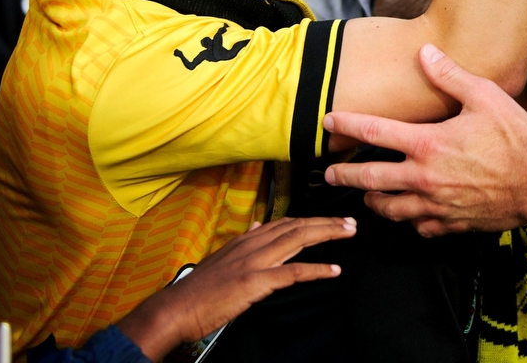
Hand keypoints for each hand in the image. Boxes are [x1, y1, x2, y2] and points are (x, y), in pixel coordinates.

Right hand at [115, 216, 353, 361]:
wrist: (175, 308)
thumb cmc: (198, 290)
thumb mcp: (221, 259)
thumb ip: (243, 243)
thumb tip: (257, 226)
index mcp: (245, 240)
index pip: (284, 222)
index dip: (310, 219)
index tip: (329, 219)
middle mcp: (252, 244)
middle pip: (297, 226)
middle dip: (326, 222)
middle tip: (350, 222)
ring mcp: (254, 261)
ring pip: (298, 240)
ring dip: (327, 234)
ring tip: (348, 232)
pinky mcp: (255, 281)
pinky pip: (293, 272)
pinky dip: (316, 270)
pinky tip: (333, 270)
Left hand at [322, 45, 526, 235]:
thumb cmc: (515, 138)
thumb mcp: (484, 96)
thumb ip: (450, 76)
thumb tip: (426, 52)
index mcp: (428, 144)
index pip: (374, 132)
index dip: (346, 125)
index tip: (328, 122)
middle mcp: (424, 177)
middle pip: (370, 178)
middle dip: (344, 175)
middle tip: (329, 174)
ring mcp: (436, 205)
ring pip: (390, 209)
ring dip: (373, 201)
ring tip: (366, 195)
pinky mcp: (451, 224)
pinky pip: (419, 226)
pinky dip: (409, 220)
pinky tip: (410, 213)